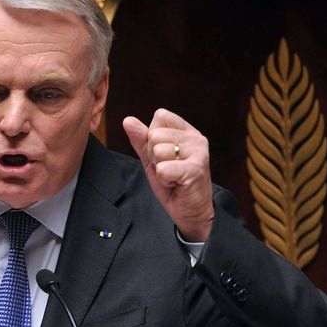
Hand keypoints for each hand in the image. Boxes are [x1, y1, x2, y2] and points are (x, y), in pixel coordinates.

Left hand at [122, 108, 213, 240]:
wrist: (189, 211)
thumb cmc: (172, 183)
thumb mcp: (152, 159)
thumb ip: (140, 139)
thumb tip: (127, 120)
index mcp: (187, 131)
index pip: (160, 116)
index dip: (152, 137)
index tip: (164, 155)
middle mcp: (196, 138)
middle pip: (155, 134)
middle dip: (154, 155)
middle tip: (168, 169)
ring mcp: (198, 152)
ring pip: (158, 151)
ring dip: (159, 169)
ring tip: (173, 176)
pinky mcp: (196, 169)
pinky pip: (163, 169)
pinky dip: (164, 180)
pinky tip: (176, 183)